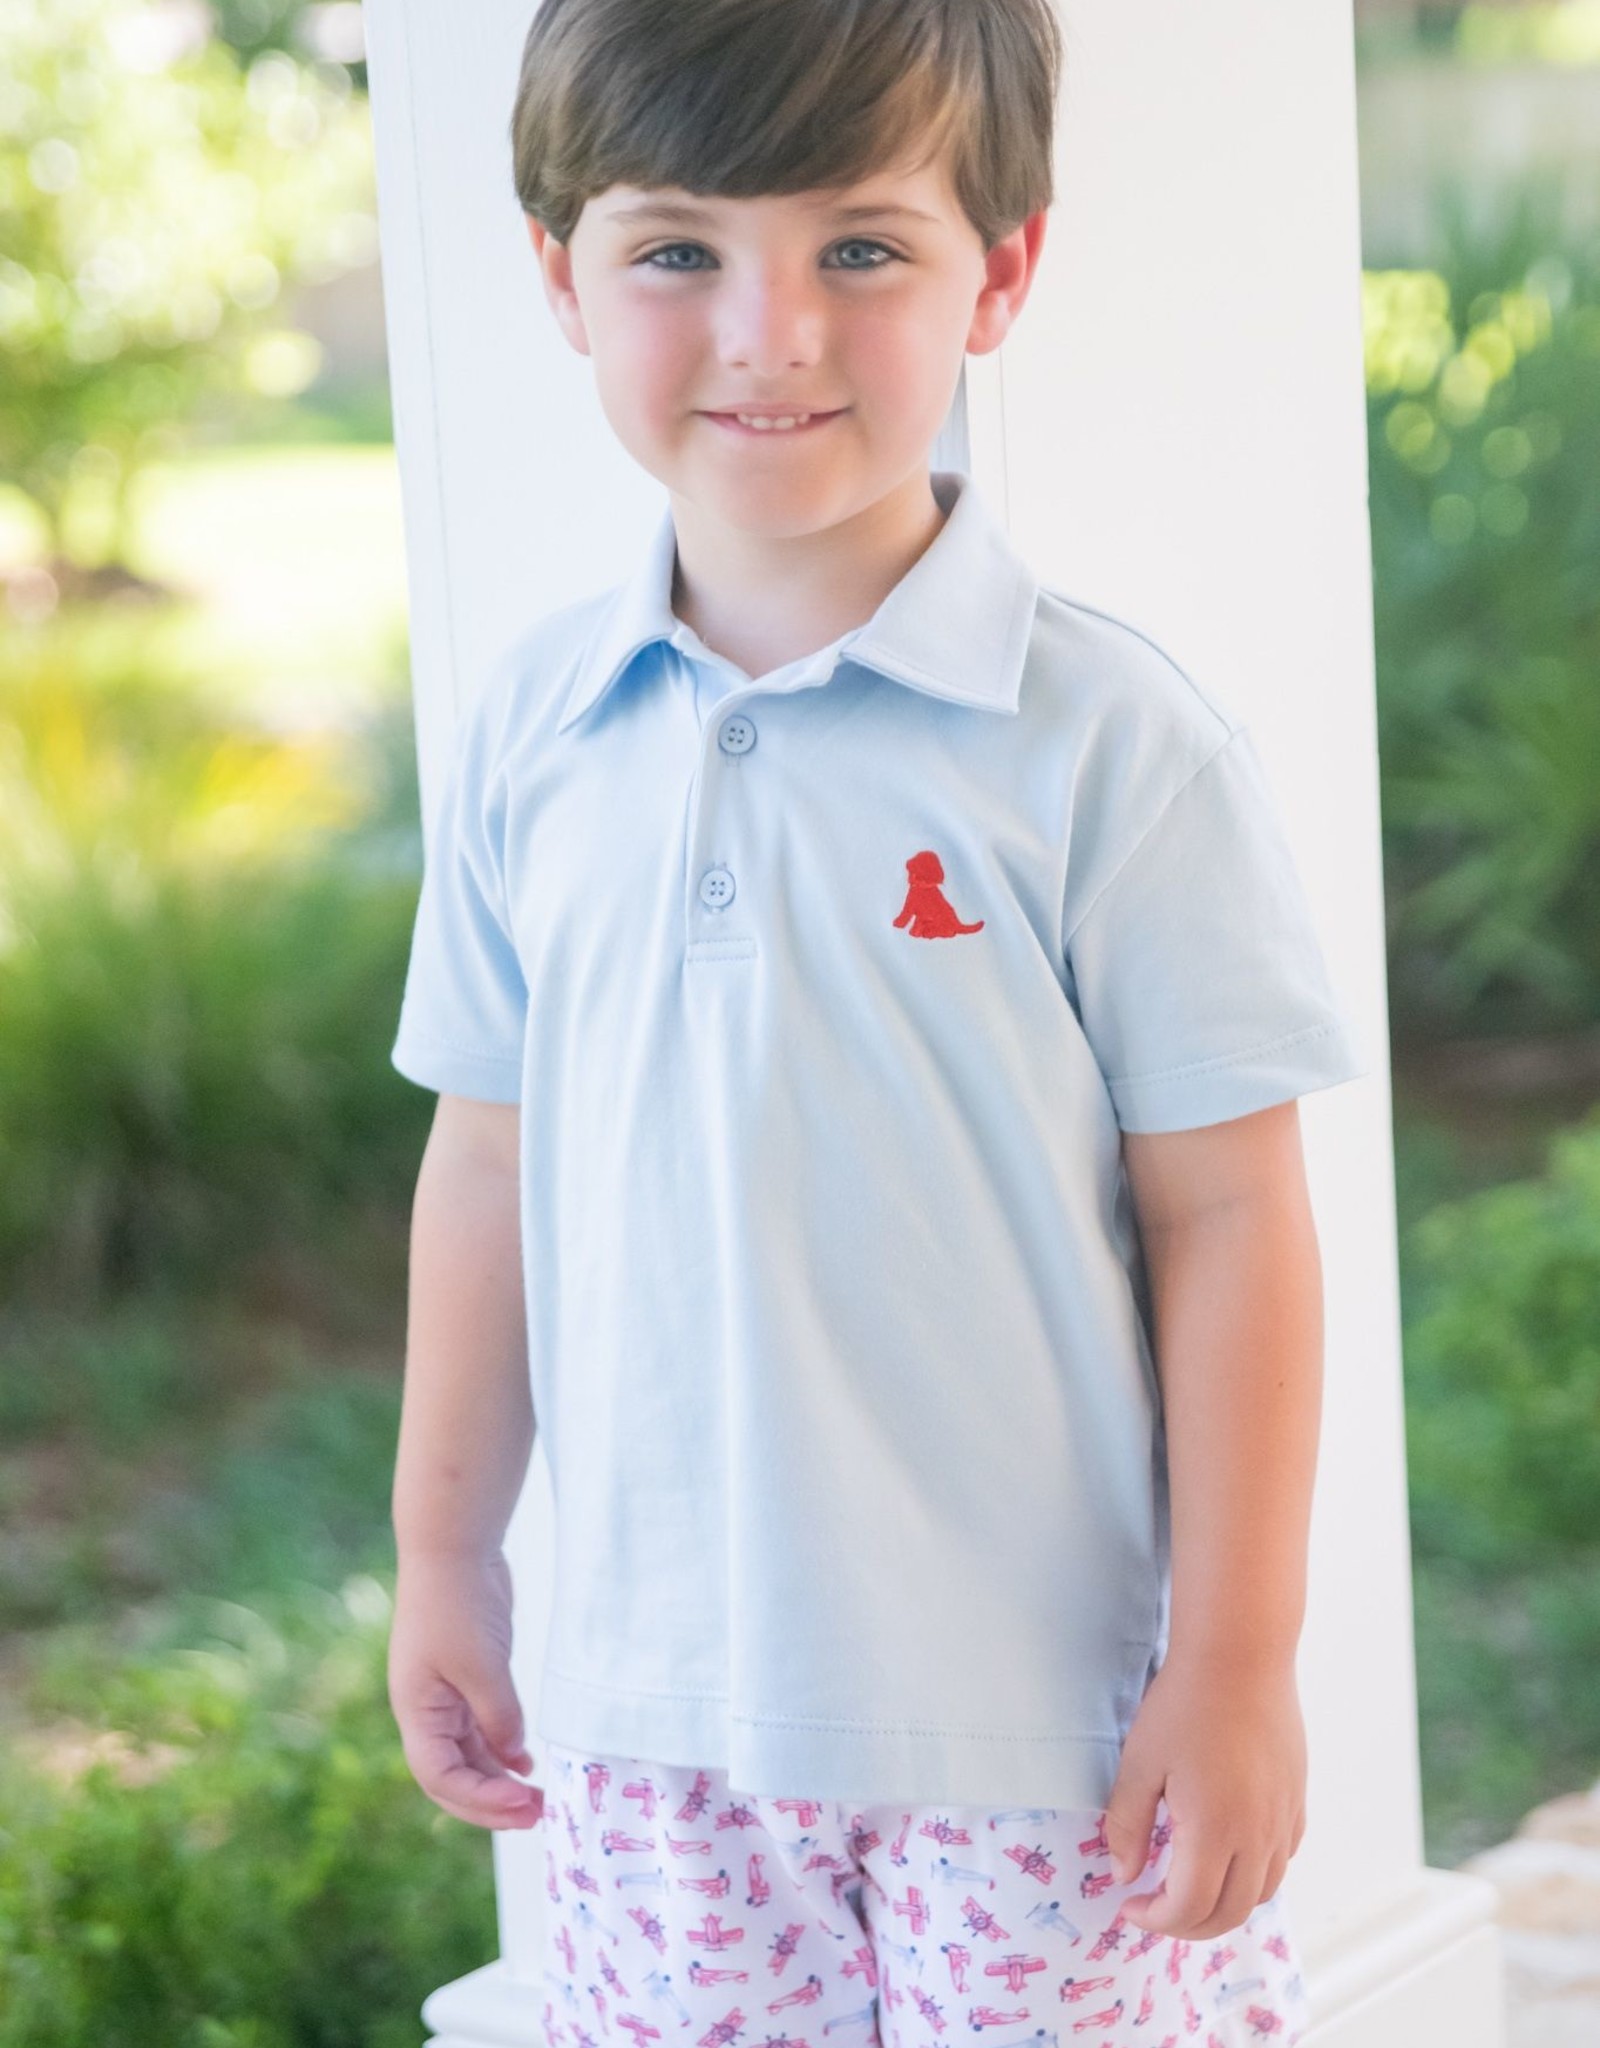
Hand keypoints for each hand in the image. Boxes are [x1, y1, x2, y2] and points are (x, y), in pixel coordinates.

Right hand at [388, 1547, 545, 1830]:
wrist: (453, 1548)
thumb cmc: (457, 1604)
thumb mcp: (482, 1666)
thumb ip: (498, 1716)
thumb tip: (513, 1757)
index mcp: (417, 1712)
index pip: (440, 1777)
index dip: (480, 1801)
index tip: (522, 1806)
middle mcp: (427, 1711)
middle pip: (453, 1776)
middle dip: (490, 1802)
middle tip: (536, 1815)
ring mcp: (446, 1695)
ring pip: (469, 1754)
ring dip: (499, 1779)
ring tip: (538, 1798)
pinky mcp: (468, 1677)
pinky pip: (481, 1727)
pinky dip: (502, 1748)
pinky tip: (525, 1761)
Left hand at [1101, 1646, 1306, 1939]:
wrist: (1240, 1656)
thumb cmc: (1183, 1703)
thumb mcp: (1140, 1762)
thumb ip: (1128, 1825)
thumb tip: (1124, 1874)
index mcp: (1214, 1831)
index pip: (1188, 1909)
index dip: (1155, 1920)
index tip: (1129, 1904)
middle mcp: (1257, 1835)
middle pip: (1229, 1914)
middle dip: (1187, 1924)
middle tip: (1155, 1907)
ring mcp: (1283, 1819)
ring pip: (1262, 1893)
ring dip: (1224, 1905)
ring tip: (1189, 1887)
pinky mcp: (1296, 1800)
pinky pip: (1281, 1860)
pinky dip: (1253, 1876)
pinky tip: (1226, 1854)